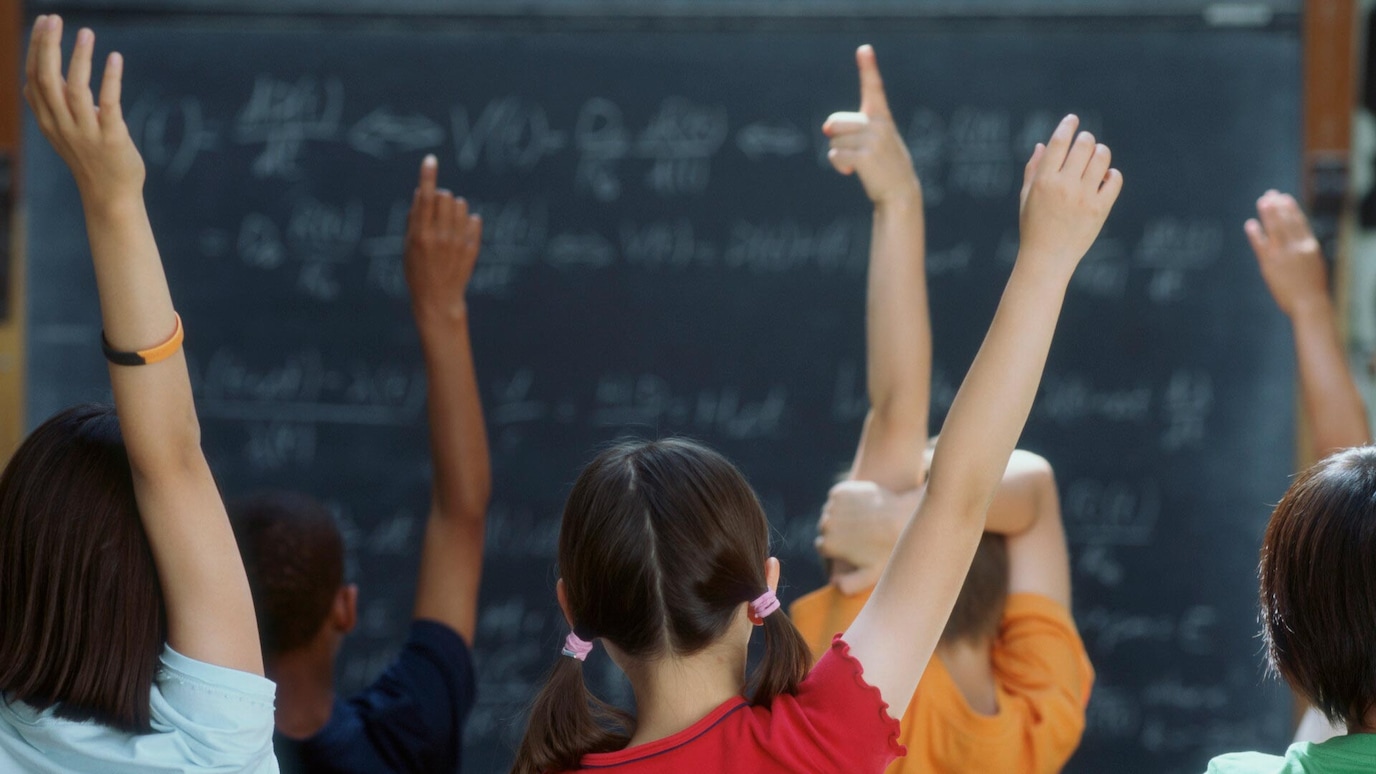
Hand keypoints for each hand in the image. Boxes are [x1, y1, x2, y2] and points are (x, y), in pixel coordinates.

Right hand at [23, 16, 144, 208]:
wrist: (110, 195)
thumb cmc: (90, 157)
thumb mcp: (65, 129)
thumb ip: (58, 103)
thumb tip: (56, 72)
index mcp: (48, 119)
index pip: (34, 77)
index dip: (37, 48)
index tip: (45, 22)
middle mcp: (62, 124)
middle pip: (47, 79)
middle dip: (48, 46)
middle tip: (54, 18)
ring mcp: (85, 132)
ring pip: (75, 89)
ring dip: (80, 58)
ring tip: (87, 33)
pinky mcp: (111, 138)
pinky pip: (108, 104)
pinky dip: (110, 79)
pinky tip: (115, 58)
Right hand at [405, 155, 482, 324]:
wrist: (437, 299)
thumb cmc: (417, 270)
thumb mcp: (408, 246)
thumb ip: (414, 219)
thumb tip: (421, 192)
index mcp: (420, 235)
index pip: (424, 198)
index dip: (427, 176)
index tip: (430, 159)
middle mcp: (440, 236)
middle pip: (445, 196)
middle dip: (440, 198)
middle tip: (436, 212)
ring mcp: (458, 242)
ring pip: (462, 205)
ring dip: (454, 208)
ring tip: (448, 224)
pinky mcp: (473, 247)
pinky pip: (475, 219)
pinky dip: (468, 221)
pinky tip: (460, 234)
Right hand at [816, 480, 921, 594]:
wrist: (902, 515)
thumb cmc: (889, 547)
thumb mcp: (872, 574)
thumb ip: (849, 585)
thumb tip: (834, 583)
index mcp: (828, 544)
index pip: (825, 547)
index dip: (838, 548)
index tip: (853, 547)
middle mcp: (825, 524)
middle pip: (826, 529)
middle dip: (838, 532)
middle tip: (861, 533)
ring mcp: (832, 505)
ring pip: (831, 513)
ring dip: (841, 516)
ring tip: (863, 521)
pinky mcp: (840, 491)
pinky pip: (837, 498)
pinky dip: (845, 501)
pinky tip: (862, 508)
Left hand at [823, 45, 920, 205]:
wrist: (899, 192)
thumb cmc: (883, 164)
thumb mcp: (872, 141)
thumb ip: (849, 129)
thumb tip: (826, 129)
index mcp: (882, 117)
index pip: (874, 88)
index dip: (868, 68)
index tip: (864, 49)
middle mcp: (879, 124)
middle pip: (835, 123)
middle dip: (836, 138)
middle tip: (854, 151)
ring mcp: (873, 140)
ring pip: (834, 141)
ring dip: (839, 154)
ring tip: (859, 163)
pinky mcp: (865, 156)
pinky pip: (835, 155)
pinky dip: (838, 165)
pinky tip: (852, 171)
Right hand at [1017, 115, 1121, 277]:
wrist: (1047, 259)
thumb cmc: (1033, 226)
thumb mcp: (1027, 197)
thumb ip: (1034, 169)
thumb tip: (1043, 144)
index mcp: (1043, 181)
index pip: (1058, 142)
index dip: (1067, 126)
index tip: (1072, 119)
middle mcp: (1064, 186)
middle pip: (1083, 145)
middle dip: (1086, 139)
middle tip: (1085, 142)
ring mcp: (1084, 197)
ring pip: (1101, 158)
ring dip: (1100, 152)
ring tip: (1097, 156)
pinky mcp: (1100, 209)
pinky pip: (1114, 180)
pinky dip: (1112, 174)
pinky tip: (1105, 177)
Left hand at [1244, 190, 1329, 317]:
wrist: (1309, 303)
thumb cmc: (1312, 287)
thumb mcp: (1314, 263)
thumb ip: (1304, 249)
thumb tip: (1298, 239)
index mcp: (1310, 245)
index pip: (1299, 222)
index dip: (1291, 208)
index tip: (1285, 198)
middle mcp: (1297, 246)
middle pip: (1286, 220)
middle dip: (1278, 206)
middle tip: (1271, 194)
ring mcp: (1283, 254)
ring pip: (1274, 228)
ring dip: (1268, 213)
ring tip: (1262, 201)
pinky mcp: (1270, 264)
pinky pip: (1260, 244)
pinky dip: (1255, 233)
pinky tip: (1250, 224)